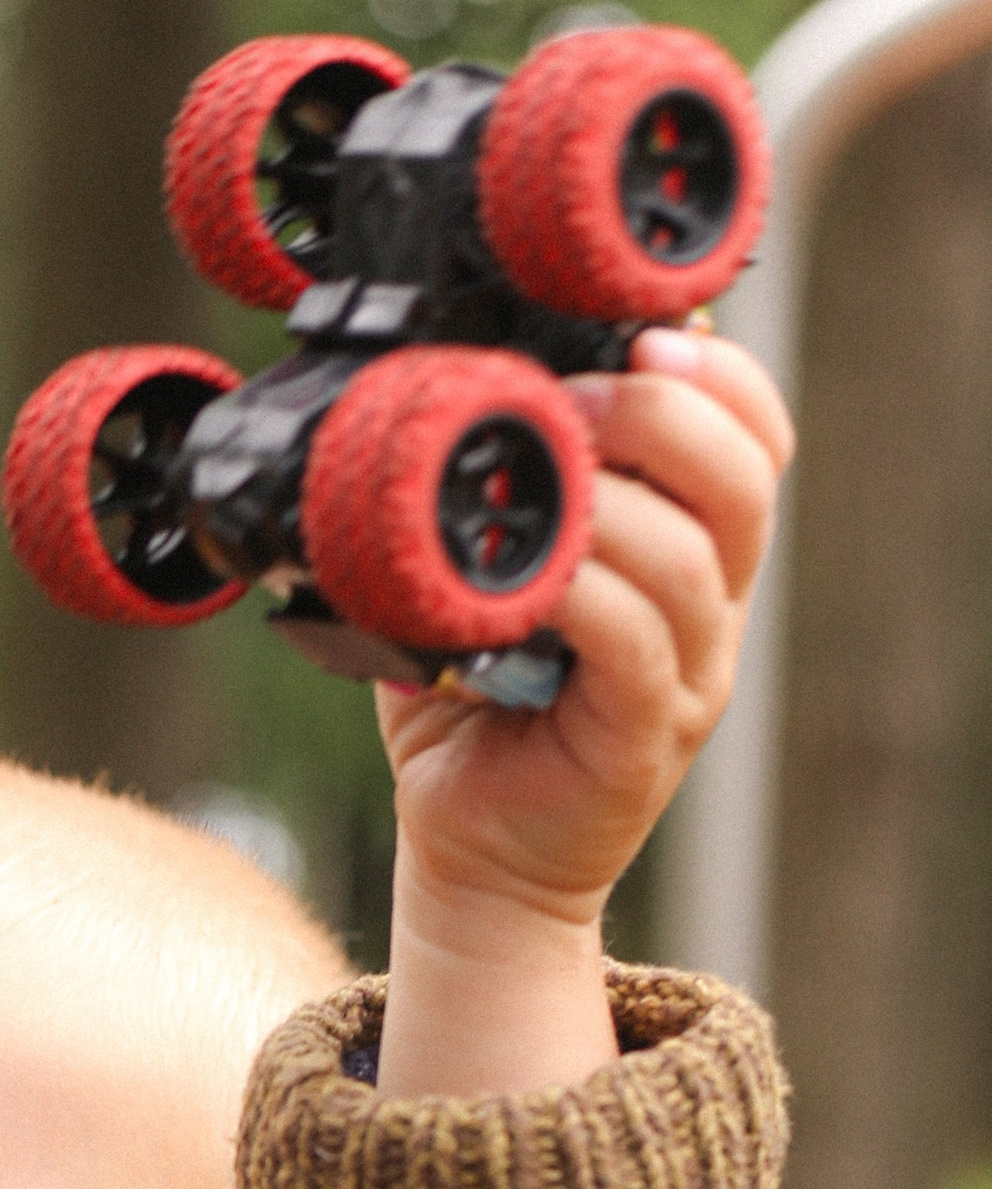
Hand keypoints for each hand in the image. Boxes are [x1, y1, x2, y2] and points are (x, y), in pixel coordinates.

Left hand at [374, 329, 793, 1099]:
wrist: (469, 858)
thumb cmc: (470, 713)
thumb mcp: (478, 581)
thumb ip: (486, 494)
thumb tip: (435, 384)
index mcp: (687, 552)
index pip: (752, 440)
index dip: (719, 376)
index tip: (647, 331)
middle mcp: (708, 610)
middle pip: (744, 483)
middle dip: (667, 416)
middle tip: (577, 395)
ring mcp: (686, 676)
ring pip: (693, 560)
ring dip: (619, 501)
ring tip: (543, 477)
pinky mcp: (643, 739)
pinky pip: (634, 645)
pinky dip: (583, 597)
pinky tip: (527, 580)